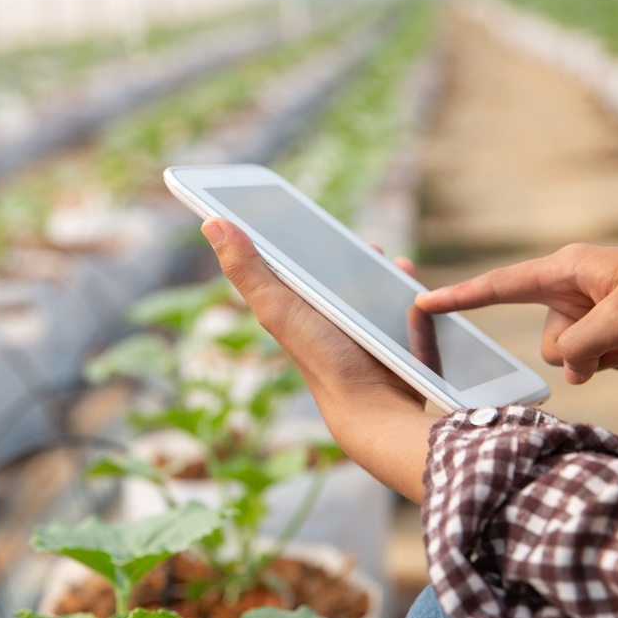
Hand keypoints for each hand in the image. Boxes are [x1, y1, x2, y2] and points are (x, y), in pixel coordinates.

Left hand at [201, 217, 435, 502]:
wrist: (370, 405)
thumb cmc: (319, 357)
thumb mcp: (277, 307)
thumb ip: (247, 269)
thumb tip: (210, 223)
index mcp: (293, 307)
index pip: (287, 264)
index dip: (290, 238)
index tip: (295, 211)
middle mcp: (323, 318)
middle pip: (332, 274)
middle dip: (346, 252)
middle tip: (358, 241)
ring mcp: (359, 329)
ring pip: (370, 286)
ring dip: (379, 267)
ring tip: (383, 256)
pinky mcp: (392, 337)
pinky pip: (401, 304)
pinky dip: (405, 287)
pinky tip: (406, 274)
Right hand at [415, 243, 617, 384]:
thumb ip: (581, 348)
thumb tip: (571, 370)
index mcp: (566, 269)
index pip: (499, 286)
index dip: (459, 297)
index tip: (423, 302)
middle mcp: (574, 287)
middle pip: (551, 340)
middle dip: (583, 351)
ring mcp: (593, 309)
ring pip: (576, 356)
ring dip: (610, 358)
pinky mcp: (611, 326)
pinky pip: (599, 359)